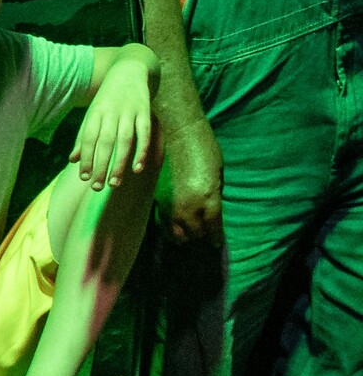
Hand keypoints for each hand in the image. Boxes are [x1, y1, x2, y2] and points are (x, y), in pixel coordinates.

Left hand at [71, 63, 155, 188]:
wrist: (129, 69)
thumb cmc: (108, 98)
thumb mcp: (93, 113)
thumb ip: (84, 137)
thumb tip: (72, 160)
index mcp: (95, 112)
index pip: (88, 138)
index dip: (86, 157)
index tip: (83, 177)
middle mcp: (111, 112)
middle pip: (104, 142)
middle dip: (100, 165)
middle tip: (97, 186)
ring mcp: (129, 111)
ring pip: (124, 140)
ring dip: (119, 163)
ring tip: (114, 183)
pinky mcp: (145, 111)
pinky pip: (144, 134)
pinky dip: (141, 151)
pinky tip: (137, 168)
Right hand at [156, 119, 224, 244]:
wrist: (179, 131)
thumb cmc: (205, 149)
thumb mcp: (218, 176)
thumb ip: (214, 197)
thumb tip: (210, 212)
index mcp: (208, 198)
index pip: (213, 227)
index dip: (215, 237)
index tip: (216, 243)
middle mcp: (189, 204)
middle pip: (194, 232)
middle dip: (200, 236)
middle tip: (203, 235)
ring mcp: (171, 200)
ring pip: (176, 229)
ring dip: (183, 233)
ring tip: (187, 234)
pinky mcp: (158, 194)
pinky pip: (164, 217)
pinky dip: (171, 223)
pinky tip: (174, 221)